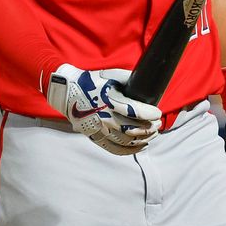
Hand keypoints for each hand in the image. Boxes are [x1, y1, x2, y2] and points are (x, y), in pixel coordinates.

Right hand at [47, 65, 161, 155]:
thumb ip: (129, 80)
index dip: (150, 114)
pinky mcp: (95, 138)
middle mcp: (104, 118)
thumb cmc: (93, 82)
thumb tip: (147, 83)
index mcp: (109, 101)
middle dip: (150, 127)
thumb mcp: (111, 76)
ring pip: (127, 141)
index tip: (158, 113)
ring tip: (153, 134)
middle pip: (133, 128)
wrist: (68, 92)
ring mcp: (99, 130)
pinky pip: (116, 149)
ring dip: (144, 139)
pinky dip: (131, 150)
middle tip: (158, 123)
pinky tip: (142, 145)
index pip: (135, 111)